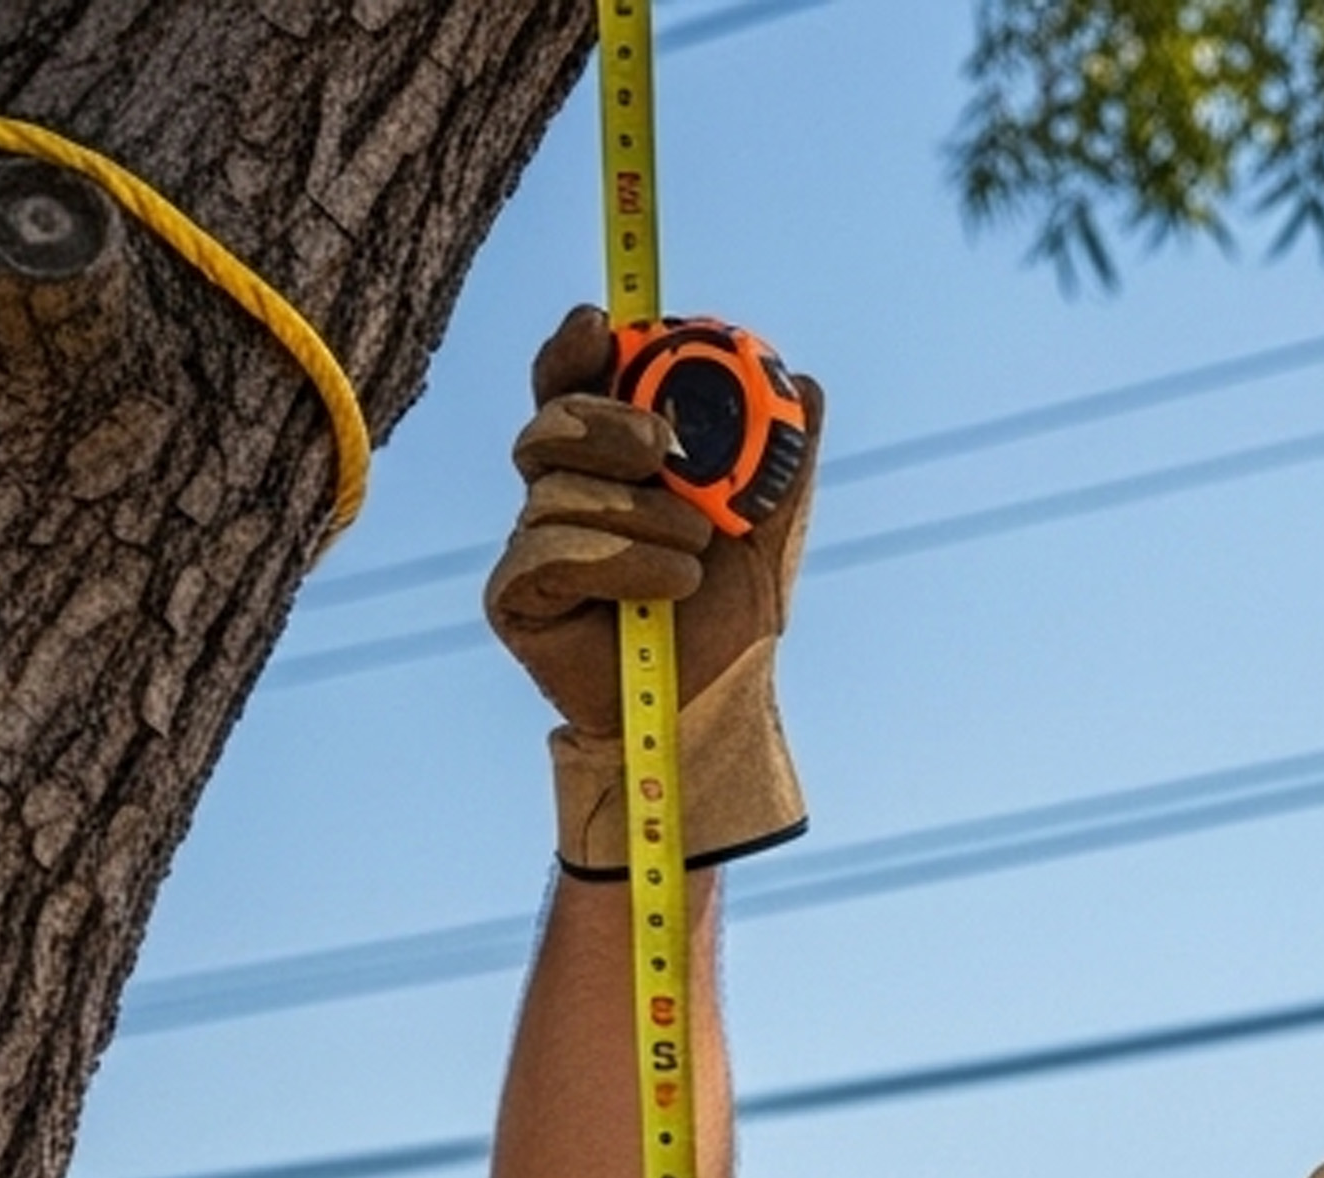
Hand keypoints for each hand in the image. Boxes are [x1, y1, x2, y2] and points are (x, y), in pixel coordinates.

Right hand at [482, 305, 821, 872]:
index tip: (602, 323)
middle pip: (550, 421)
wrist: (718, 709)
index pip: (570, 383)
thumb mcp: (770, 529)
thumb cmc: (731, 617)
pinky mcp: (515, 596)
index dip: (575, 348)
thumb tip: (807, 386)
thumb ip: (782, 458)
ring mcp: (531, 543)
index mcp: (606, 461)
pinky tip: (673, 583)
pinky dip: (620, 559)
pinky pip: (549, 551)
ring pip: (555, 488)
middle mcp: (558, 492)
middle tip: (667, 445)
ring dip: (637, 512)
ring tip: (697, 548)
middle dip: (607, 421)